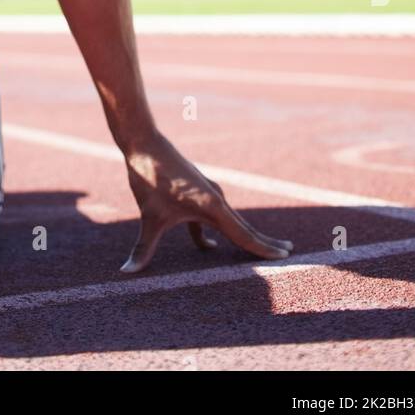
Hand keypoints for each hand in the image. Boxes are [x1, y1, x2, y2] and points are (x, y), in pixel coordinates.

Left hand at [119, 129, 293, 272]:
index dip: (263, 248)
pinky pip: (212, 218)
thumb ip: (143, 248)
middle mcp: (216, 199)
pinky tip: (210, 247)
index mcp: (212, 206)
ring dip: (244, 237)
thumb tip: (126, 272)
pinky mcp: (198, 192)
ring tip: (263, 248)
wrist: (144, 143)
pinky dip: (213, 234)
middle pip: (244, 227)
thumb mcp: (149, 217)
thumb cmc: (150, 179)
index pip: (243, 234)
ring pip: (230, 222)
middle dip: (264, 242)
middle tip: (289, 253)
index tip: (285, 255)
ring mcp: (208, 194)